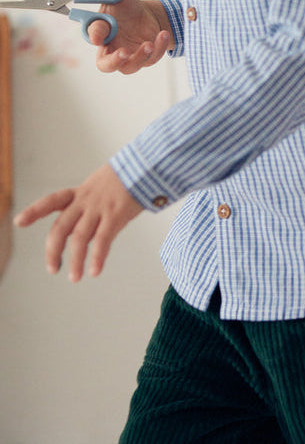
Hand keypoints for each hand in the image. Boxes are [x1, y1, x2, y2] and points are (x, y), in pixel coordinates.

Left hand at [14, 164, 141, 281]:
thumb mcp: (101, 187)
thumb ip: (90, 209)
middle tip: (53, 269)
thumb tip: (85, 237)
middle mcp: (85, 201)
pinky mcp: (115, 215)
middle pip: (61, 228)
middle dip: (53, 251)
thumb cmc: (126, 180)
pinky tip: (94, 271)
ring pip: (79, 238)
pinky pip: (103, 240)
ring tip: (74, 277)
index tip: (18, 222)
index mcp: (80, 193)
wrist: (146, 167)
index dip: (34, 211)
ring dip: (75, 261)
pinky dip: (97, 257)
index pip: (52, 200)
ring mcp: (99, 208)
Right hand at [80, 0, 170, 73]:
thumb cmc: (125, 6)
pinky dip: (157, 48)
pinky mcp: (145, 59)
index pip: (93, 36)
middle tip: (122, 53)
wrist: (147, 16)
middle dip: (113, 61)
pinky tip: (162, 34)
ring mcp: (129, 56)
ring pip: (129, 67)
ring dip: (139, 57)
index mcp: (100, 31)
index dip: (96, 35)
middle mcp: (111, 47)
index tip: (101, 33)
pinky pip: (150, 59)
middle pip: (104, 65)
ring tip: (149, 43)